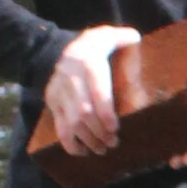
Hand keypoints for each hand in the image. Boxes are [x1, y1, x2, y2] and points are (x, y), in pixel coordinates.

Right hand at [44, 25, 141, 156]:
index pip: (96, 91)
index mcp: (87, 62)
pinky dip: (70, 144)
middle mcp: (70, 77)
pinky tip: (83, 152)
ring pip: (72, 123)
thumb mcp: (104, 35)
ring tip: (102, 149)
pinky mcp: (52, 102)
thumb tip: (134, 37)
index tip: (115, 127)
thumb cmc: (92, 47)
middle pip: (84, 112)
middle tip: (113, 143)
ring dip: (88, 140)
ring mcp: (59, 91)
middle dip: (99, 131)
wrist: (59, 50)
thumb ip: (121, 37)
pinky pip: (59, 127)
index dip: (105, 112)